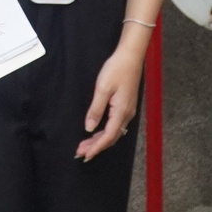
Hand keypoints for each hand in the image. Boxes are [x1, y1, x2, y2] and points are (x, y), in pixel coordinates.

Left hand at [78, 37, 148, 159]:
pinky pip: (116, 125)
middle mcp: (127, 115)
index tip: (85, 155)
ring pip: (114, 132)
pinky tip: (98, 132)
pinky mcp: (126, 106)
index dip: (96, 147)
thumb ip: (96, 110)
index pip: (108, 136)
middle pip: (111, 137)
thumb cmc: (117, 69)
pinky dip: (106, 132)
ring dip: (100, 140)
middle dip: (96, 146)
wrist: (131, 56)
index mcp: (121, 112)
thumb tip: (90, 127)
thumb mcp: (102, 89)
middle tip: (81, 152)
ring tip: (86, 145)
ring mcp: (128, 110)